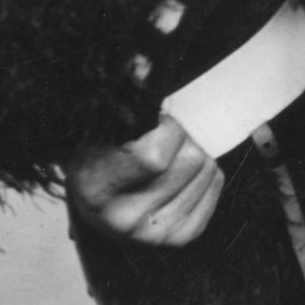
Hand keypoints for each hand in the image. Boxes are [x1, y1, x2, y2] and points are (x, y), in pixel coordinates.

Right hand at [63, 114, 222, 249]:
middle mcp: (122, 220)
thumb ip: (122, 102)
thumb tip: (145, 66)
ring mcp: (151, 235)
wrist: (89, 186)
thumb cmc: (96, 147)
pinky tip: (182, 174)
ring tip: (167, 156)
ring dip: (193, 152)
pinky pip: (215, 188)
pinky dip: (206, 174)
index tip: (151, 125)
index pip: (156, 156)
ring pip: (207, 171)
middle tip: (160, 139)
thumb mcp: (99, 124)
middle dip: (181, 138)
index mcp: (95, 189)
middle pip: (190, 160)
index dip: (164, 129)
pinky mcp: (176, 238)